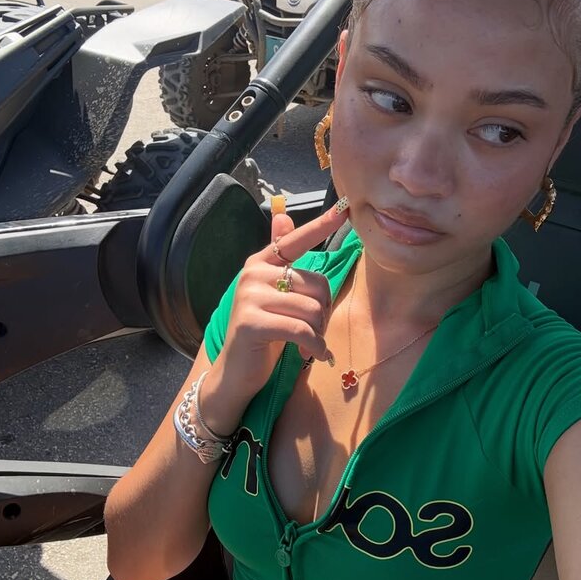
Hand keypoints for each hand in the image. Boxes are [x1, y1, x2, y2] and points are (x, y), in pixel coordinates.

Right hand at [206, 203, 348, 420]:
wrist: (236, 372)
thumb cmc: (263, 333)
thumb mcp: (276, 296)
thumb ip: (282, 261)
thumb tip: (283, 216)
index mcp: (260, 263)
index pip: (294, 240)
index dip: (321, 225)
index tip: (345, 208)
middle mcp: (252, 274)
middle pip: (316, 283)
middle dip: (323, 312)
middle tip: (314, 331)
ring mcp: (249, 297)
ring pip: (311, 308)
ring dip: (318, 332)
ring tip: (310, 344)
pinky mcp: (251, 322)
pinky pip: (301, 330)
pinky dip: (314, 346)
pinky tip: (313, 354)